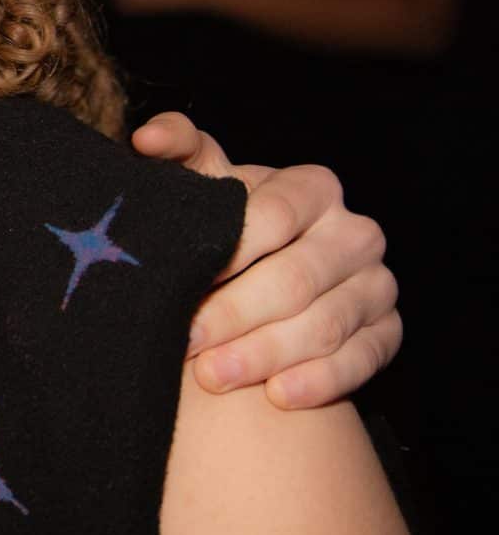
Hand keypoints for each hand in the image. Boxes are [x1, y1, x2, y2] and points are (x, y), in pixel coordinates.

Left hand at [131, 113, 398, 407]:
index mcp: (312, 188)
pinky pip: (361, 360)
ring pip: (324, 324)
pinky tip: (277, 396)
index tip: (177, 281)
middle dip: (234, 315)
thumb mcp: (200, 180)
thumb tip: (147, 138)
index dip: (223, 251)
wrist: (256, 271)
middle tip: (186, 343)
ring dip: (264, 355)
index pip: (270, 217)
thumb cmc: (220, 220)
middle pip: (295, 279)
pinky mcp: (387, 330)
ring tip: (212, 376)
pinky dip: (318, 380)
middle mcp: (354, 232)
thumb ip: (175, 149)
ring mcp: (376, 283)